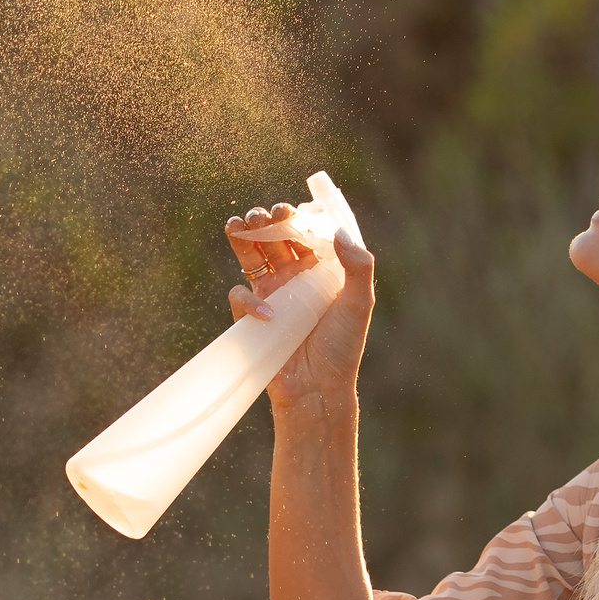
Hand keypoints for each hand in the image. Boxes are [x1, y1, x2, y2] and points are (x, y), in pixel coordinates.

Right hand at [224, 203, 376, 409]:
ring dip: (242, 238)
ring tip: (237, 225)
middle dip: (264, 222)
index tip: (289, 211)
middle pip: (273, 238)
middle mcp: (294, 276)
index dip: (295, 217)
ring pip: (250, 255)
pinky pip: (241, 294)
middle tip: (262, 216)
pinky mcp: (253, 315)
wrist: (318, 388)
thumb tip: (339, 232)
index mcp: (320, 269)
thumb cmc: (343, 347)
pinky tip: (268, 315)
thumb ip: (358, 266)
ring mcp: (272, 294)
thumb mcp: (361, 304)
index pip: (304, 232)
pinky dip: (248, 300)